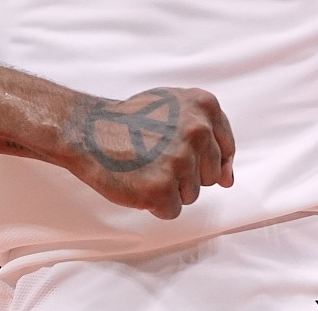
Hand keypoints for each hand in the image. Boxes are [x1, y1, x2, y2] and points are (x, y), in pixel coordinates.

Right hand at [61, 87, 235, 219]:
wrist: (89, 131)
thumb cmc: (132, 121)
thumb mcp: (176, 107)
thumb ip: (208, 135)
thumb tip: (228, 179)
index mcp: (204, 106)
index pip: (225, 148)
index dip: (205, 160)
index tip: (184, 158)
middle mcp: (197, 131)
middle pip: (209, 175)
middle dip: (186, 174)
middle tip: (155, 158)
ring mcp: (180, 160)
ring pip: (192, 194)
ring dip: (170, 189)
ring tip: (144, 167)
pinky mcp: (162, 188)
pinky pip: (172, 210)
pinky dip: (155, 204)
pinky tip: (138, 182)